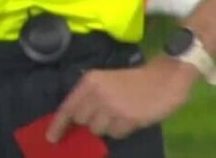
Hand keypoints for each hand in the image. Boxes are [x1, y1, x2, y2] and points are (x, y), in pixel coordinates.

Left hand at [47, 54, 197, 141]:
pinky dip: (120, 130)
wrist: (164, 77)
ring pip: (98, 130)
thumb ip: (90, 96)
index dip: (58, 125)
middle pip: (82, 121)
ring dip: (106, 127)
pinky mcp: (128, 119)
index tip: (51, 137)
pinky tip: (129, 119)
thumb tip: (76, 118)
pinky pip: (116, 134)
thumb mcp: (105, 80)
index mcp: (89, 82)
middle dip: (89, 122)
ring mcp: (112, 108)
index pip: (68, 108)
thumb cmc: (134, 79)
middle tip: (103, 115)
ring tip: (119, 115)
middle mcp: (97, 94)